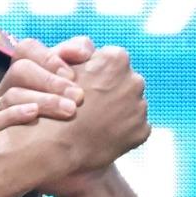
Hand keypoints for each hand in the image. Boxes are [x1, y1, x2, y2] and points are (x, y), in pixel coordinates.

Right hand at [0, 38, 87, 133]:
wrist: (71, 136)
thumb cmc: (73, 96)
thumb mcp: (81, 68)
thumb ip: (80, 50)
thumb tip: (78, 52)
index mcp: (27, 64)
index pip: (26, 48)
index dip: (48, 58)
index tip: (72, 74)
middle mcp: (11, 82)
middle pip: (20, 70)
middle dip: (50, 82)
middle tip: (78, 96)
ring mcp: (2, 104)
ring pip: (12, 95)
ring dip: (43, 101)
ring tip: (69, 110)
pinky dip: (15, 115)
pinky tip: (35, 115)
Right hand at [61, 44, 147, 168]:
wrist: (56, 146)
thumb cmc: (53, 102)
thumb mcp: (61, 65)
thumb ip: (79, 52)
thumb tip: (90, 50)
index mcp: (117, 58)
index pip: (112, 61)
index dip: (96, 74)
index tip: (84, 86)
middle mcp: (134, 80)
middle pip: (125, 82)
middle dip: (112, 91)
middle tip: (89, 106)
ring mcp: (140, 107)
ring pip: (131, 105)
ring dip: (118, 111)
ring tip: (94, 122)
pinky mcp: (142, 130)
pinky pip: (134, 128)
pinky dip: (122, 131)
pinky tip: (103, 135)